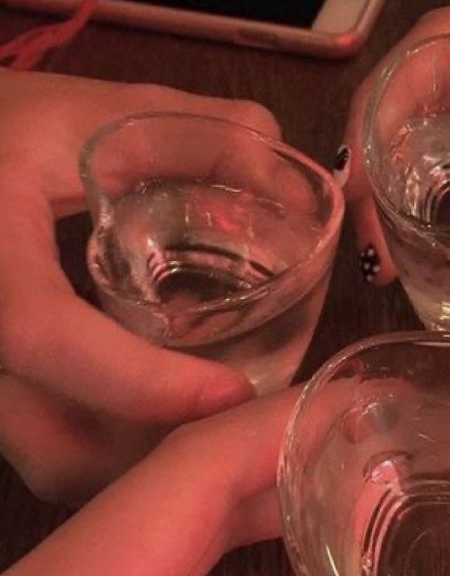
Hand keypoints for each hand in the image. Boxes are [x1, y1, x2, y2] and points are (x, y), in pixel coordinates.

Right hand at [0, 70, 278, 502]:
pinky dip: (119, 455)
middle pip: (46, 436)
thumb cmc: (2, 128)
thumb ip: (196, 133)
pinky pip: (48, 452)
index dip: (136, 379)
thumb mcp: (90, 112)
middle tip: (246, 425)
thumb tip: (294, 172)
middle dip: (155, 448)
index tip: (232, 392)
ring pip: (48, 460)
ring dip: (142, 463)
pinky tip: (172, 428)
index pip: (39, 333)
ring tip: (221, 431)